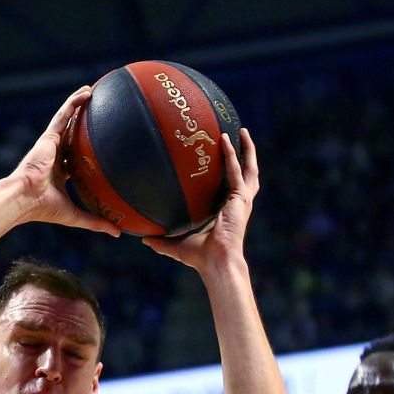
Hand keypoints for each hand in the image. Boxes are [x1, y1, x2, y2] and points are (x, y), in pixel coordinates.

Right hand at [10, 87, 120, 236]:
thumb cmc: (44, 208)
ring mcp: (51, 145)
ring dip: (79, 107)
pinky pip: (64, 115)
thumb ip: (95, 222)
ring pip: (68, 121)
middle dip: (83, 125)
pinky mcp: (49, 137)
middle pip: (73, 136)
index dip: (86, 153)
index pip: (75, 160)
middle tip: (99, 115)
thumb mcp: (75, 215)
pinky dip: (74, 103)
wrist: (24, 199)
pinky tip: (86, 93)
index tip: (99, 149)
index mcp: (59, 173)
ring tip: (93, 93)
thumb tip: (117, 233)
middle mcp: (55, 156)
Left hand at [143, 128, 259, 269]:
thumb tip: (144, 239)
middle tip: (238, 136)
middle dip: (245, 154)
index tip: (223, 158)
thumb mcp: (177, 245)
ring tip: (241, 131)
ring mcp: (242, 200)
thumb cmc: (200, 257)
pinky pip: (236, 170)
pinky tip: (226, 139)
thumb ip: (162, 241)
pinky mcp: (240, 198)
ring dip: (247, 149)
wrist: (216, 262)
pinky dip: (232, 154)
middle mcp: (238, 203)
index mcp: (227, 211)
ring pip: (249, 168)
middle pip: (246, 173)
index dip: (230, 172)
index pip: (230, 187)